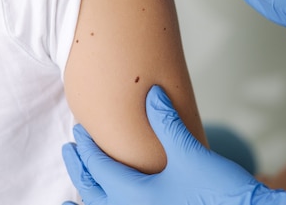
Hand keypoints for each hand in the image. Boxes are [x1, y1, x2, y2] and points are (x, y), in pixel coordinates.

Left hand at [62, 85, 285, 204]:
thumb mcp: (190, 153)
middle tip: (70, 150)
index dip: (86, 148)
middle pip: (92, 191)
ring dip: (85, 201)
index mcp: (134, 194)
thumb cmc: (218, 191)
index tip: (77, 132)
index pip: (98, 168)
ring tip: (67, 199)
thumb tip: (151, 92)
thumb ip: (166, 121)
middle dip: (78, 169)